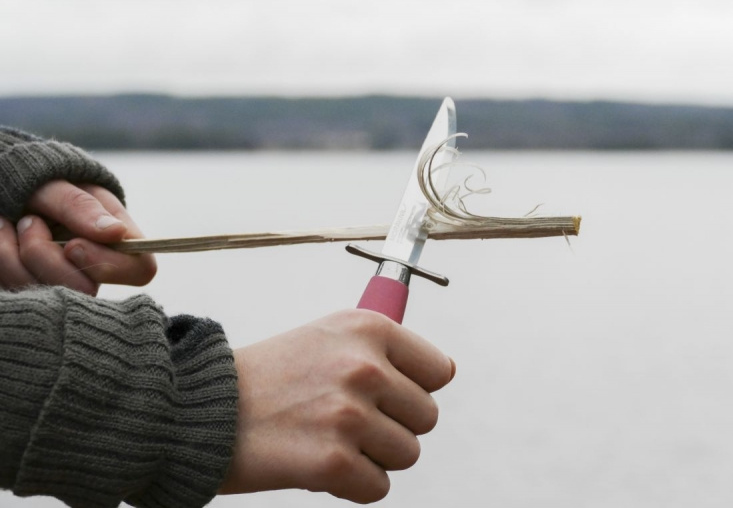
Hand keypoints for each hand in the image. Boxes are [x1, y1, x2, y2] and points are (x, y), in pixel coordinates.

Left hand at [0, 180, 156, 294]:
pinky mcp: (32, 289)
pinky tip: (3, 238)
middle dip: (46, 257)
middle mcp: (93, 267)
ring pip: (46, 294)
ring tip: (11, 223)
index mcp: (116, 238)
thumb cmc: (37, 179)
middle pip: (85, 290)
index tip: (73, 245)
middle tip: (29, 222)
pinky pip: (17, 291)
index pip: (140, 269)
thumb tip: (116, 232)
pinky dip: (3, 261)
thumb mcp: (57, 182)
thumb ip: (81, 205)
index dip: (111, 266)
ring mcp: (62, 282)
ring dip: (15, 254)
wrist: (4, 181)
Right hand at [220, 309, 455, 503]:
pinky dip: (351, 484)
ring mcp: (349, 414)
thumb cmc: (268, 375)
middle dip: (391, 426)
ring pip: (407, 454)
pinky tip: (315, 460)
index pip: (439, 372)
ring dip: (372, 456)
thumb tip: (445, 371)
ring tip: (327, 437)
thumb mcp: (327, 335)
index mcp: (368, 329)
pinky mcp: (333, 462)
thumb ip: (383, 349)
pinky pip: (377, 488)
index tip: (387, 395)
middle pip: (425, 418)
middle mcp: (364, 366)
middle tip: (345, 420)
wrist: (202, 408)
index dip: (414, 389)